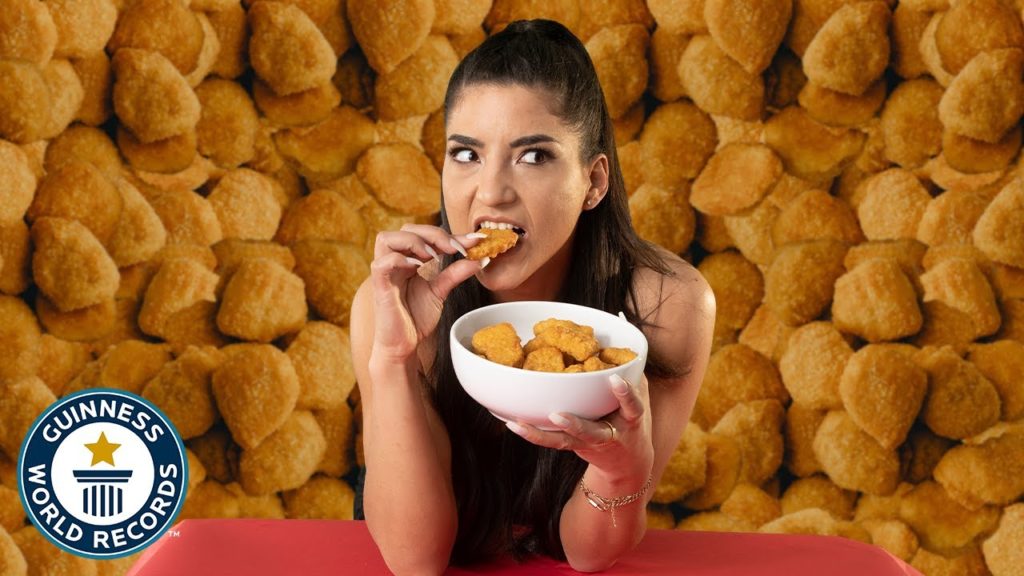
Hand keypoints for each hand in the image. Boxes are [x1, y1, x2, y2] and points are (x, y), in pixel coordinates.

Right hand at [369, 224, 485, 362]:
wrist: (404, 345)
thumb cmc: (416, 317)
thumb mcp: (440, 290)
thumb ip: (455, 273)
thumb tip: (479, 259)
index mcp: (407, 259)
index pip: (423, 234)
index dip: (449, 234)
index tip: (475, 240)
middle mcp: (394, 261)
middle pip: (406, 228)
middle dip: (433, 234)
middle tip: (455, 249)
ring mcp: (385, 273)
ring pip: (386, 238)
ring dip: (414, 241)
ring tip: (434, 256)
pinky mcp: (379, 287)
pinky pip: (381, 263)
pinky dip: (400, 259)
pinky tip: (418, 266)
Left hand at [506, 373, 654, 481]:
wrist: (628, 463)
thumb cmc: (631, 420)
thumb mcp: (642, 398)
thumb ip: (634, 375)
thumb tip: (623, 343)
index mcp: (630, 420)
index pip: (632, 407)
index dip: (625, 394)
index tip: (615, 379)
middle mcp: (608, 435)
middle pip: (591, 433)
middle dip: (576, 425)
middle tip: (557, 415)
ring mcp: (587, 443)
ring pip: (563, 442)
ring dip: (540, 435)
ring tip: (519, 424)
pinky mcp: (571, 446)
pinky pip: (551, 441)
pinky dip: (532, 433)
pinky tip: (513, 423)